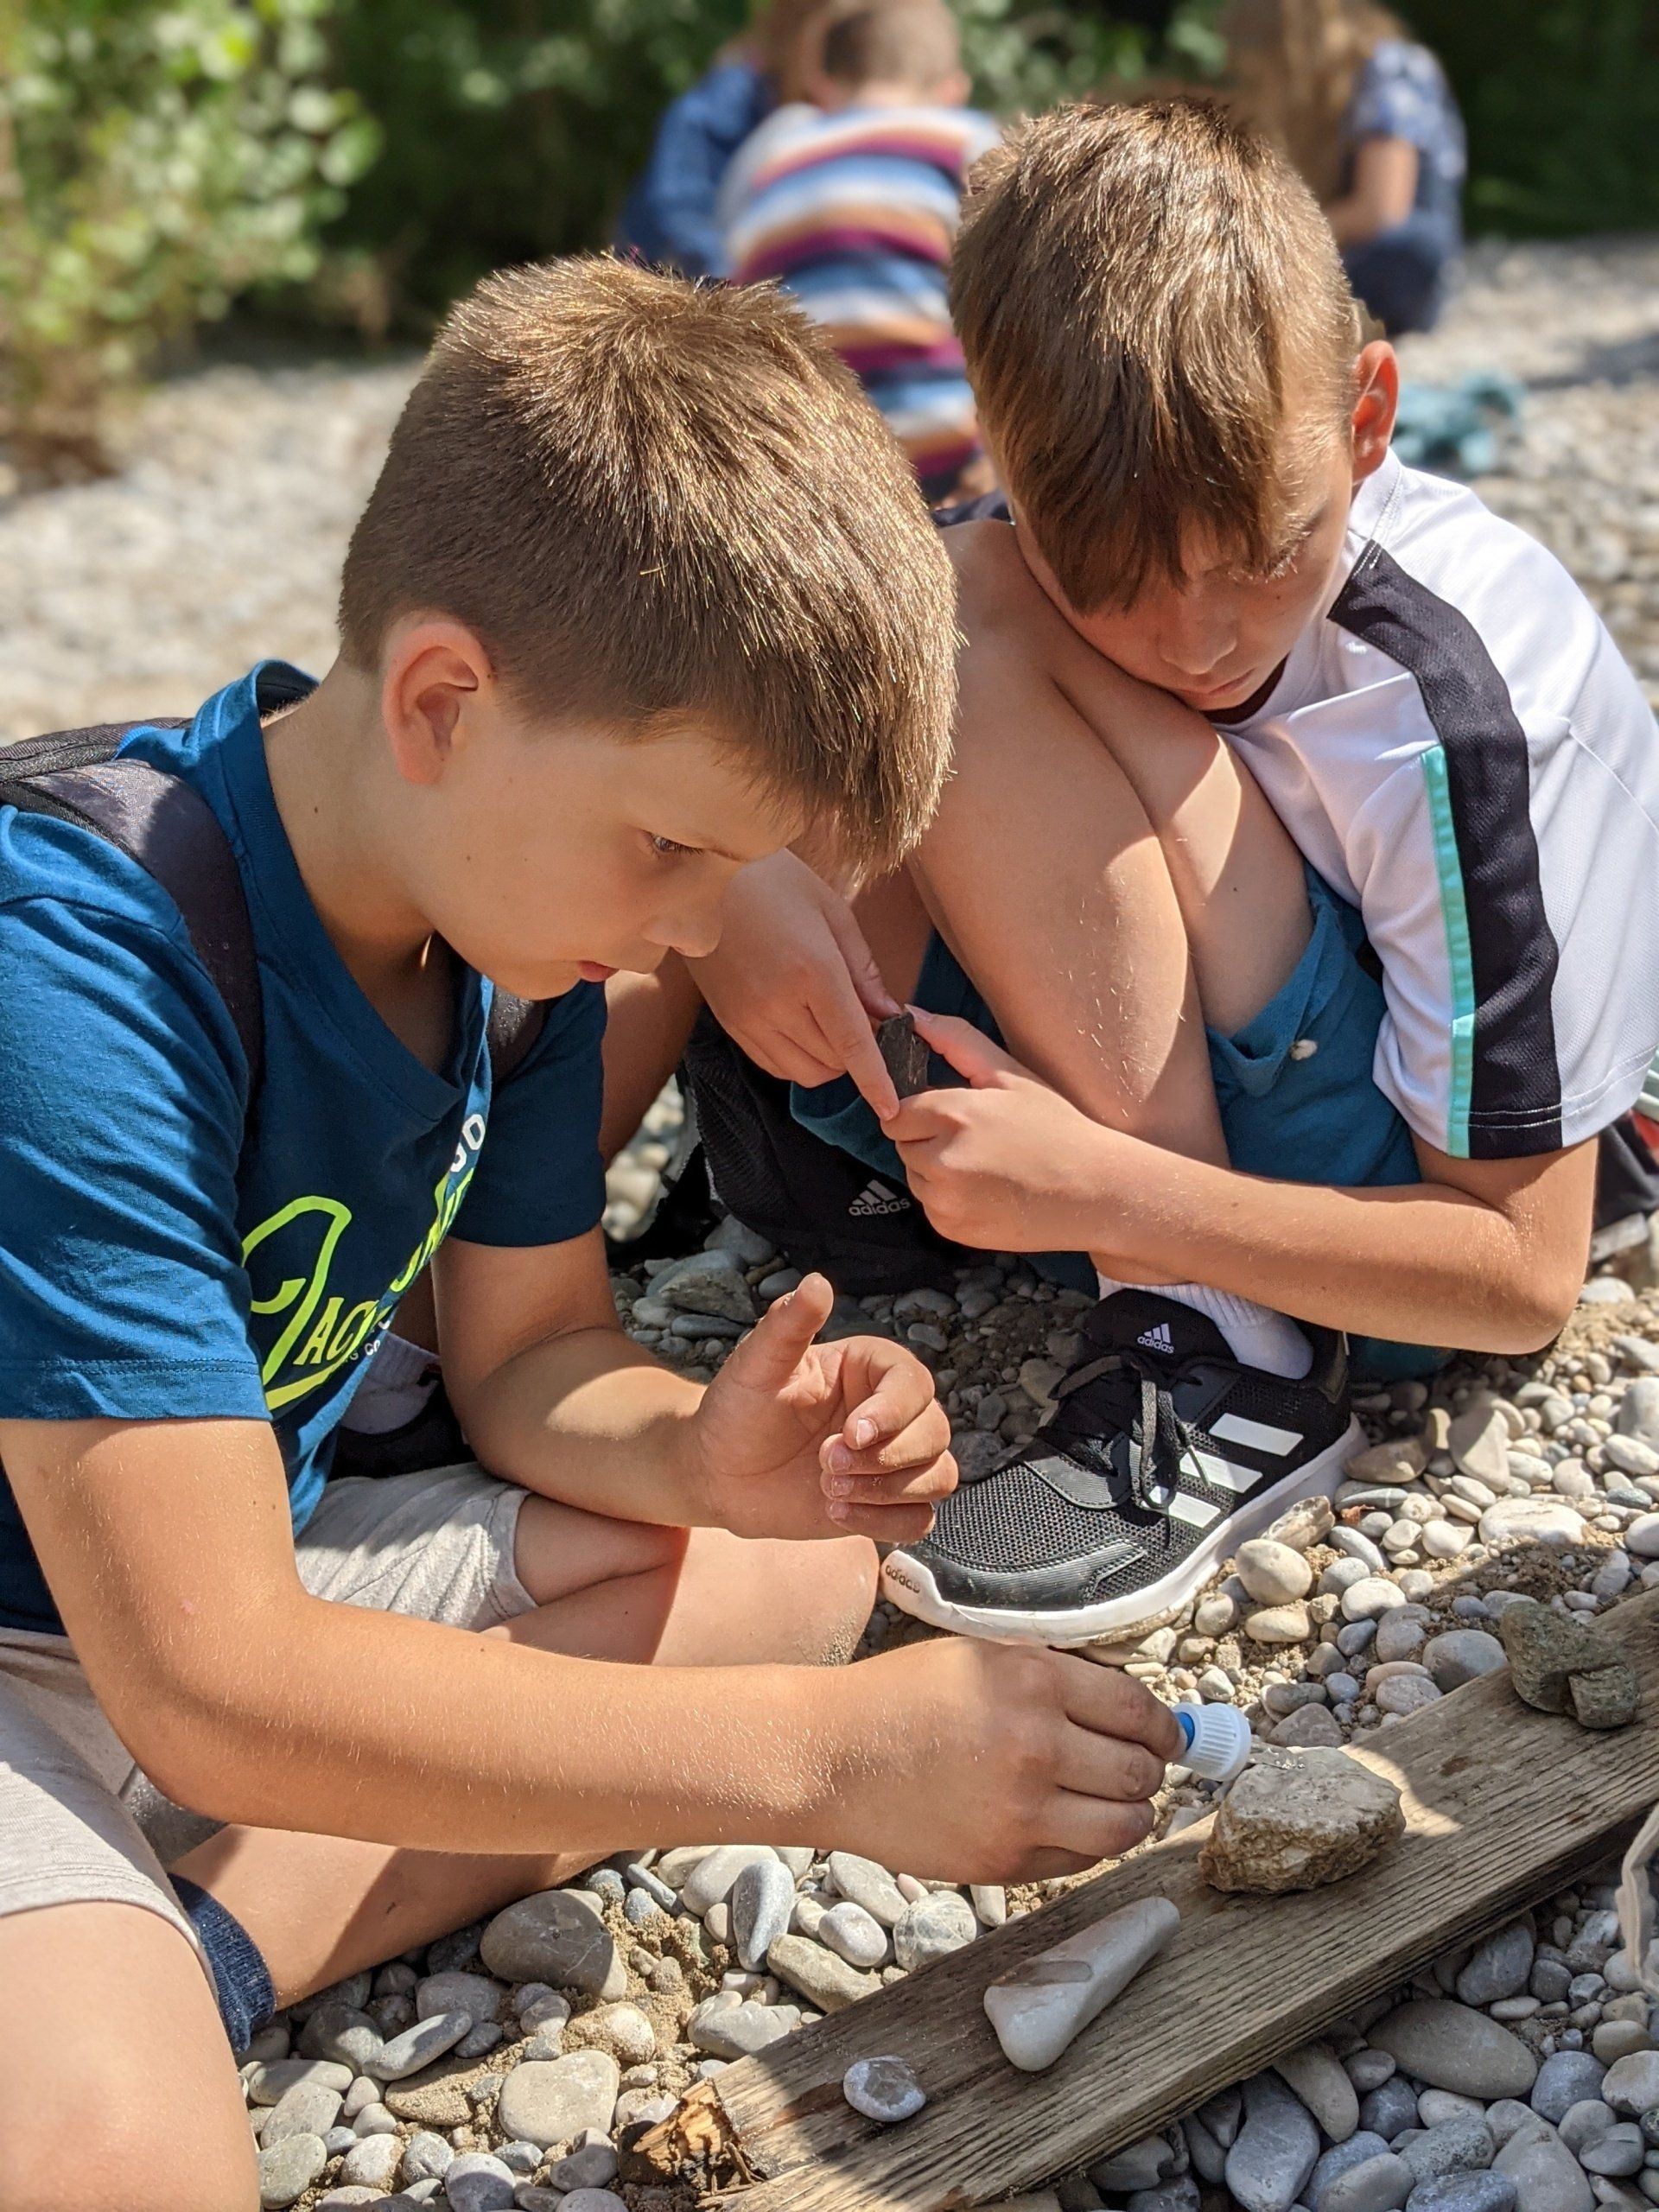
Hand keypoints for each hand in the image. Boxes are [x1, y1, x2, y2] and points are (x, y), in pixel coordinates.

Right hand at [687, 849, 902, 1114]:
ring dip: (828, 1062)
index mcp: (813, 971)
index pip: (853, 1044)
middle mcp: (778, 1004)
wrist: (700, 878)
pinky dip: (797, 1061)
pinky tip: (805, 1032)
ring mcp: (749, 1018)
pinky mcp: (730, 1023)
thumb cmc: (774, 880)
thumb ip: (863, 968)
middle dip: (857, 1057)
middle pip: (831, 1063)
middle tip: (866, 1024)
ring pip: (802, 1072)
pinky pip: (773, 1064)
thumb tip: (888, 1013)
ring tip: (834, 1027)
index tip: (891, 1108)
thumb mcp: (832, 911)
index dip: (875, 1081)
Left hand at [687, 1272, 954, 1542]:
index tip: (850, 1434)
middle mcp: (891, 1411)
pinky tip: (836, 1511)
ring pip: (939, 1476)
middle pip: (935, 1431)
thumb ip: (788, 1324)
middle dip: (885, 1457)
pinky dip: (885, 1522)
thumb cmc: (738, 1410)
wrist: (719, 1472)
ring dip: (888, 1491)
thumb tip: (816, 1282)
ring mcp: (892, 1459)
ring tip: (829, 1490)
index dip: (892, 1412)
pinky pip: (919, 1520)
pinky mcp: (886, 1503)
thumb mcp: (757, 1365)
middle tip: (825, 1464)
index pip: (913, 1383)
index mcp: (870, 1369)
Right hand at [814, 1636, 1185, 1880]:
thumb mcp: (982, 1657)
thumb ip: (1055, 1676)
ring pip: (1124, 1825)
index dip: (1164, 1728)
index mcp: (1034, 1679)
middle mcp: (1037, 1743)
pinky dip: (1087, 1843)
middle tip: (1138, 1768)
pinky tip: (1067, 1823)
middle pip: (1139, 1770)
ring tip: (1114, 1803)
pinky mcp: (1005, 1859)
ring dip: (1131, 1814)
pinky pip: (1080, 1859)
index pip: (1138, 1710)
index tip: (1167, 1737)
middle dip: (1149, 1770)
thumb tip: (1132, 1709)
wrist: (833, 1755)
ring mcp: (1023, 1809)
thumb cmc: (902, 1698)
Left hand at [886, 1008, 1124, 1251]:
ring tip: (986, 1167)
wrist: (1094, 1193)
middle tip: (978, 1141)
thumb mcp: (1011, 1076)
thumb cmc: (1056, 1128)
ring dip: (936, 1170)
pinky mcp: (951, 1229)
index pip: (897, 1113)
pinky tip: (989, 1192)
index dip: (923, 1112)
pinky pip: (931, 1207)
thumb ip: (956, 1041)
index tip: (954, 1116)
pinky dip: (950, 1200)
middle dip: (929, 1139)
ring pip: (915, 1176)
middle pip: (903, 1145)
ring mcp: (945, 1201)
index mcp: (954, 1115)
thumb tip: (912, 1015)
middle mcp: (942, 1160)